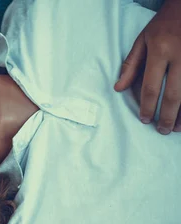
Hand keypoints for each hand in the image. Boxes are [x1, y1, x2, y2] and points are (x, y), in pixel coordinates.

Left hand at [115, 0, 180, 133]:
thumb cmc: (164, 24)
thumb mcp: (143, 39)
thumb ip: (131, 65)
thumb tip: (118, 88)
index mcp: (161, 51)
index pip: (151, 86)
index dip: (148, 106)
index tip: (144, 119)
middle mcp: (180, 56)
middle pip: (174, 94)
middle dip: (167, 116)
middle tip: (161, 130)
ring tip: (175, 128)